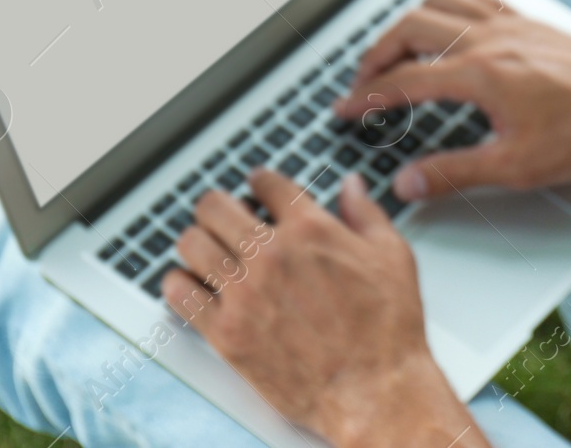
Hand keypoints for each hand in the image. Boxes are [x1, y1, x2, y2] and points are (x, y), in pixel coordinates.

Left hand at [161, 170, 480, 446]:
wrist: (373, 389)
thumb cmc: (387, 328)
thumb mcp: (392, 256)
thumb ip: (366, 214)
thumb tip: (351, 187)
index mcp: (310, 230)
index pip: (266, 184)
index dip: (260, 181)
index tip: (257, 186)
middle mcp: (270, 255)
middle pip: (216, 207)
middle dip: (218, 205)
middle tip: (222, 213)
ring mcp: (244, 294)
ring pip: (191, 244)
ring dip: (196, 240)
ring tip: (204, 246)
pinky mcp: (227, 333)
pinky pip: (181, 296)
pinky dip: (178, 284)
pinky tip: (188, 283)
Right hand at [339, 0, 570, 199]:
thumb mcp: (516, 167)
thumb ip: (454, 173)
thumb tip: (408, 183)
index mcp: (478, 74)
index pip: (402, 81)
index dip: (364, 98)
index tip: (343, 110)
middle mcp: (487, 39)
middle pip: (409, 29)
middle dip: (375, 54)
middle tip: (361, 80)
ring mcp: (509, 24)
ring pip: (439, 1)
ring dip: (408, 22)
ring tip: (395, 48)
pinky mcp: (529, 21)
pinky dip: (451, 5)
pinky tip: (451, 21)